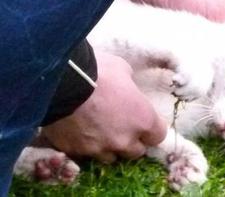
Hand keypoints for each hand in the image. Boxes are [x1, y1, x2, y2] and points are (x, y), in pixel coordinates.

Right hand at [42, 51, 166, 162]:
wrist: (64, 82)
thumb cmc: (100, 71)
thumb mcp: (123, 69)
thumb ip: (129, 86)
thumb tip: (127, 89)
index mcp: (142, 119)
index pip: (158, 135)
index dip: (152, 128)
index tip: (144, 119)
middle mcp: (124, 140)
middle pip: (136, 151)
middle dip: (132, 140)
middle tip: (123, 125)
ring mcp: (100, 149)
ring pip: (111, 156)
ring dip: (109, 146)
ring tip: (100, 129)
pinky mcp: (76, 152)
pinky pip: (86, 154)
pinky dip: (86, 145)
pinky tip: (80, 130)